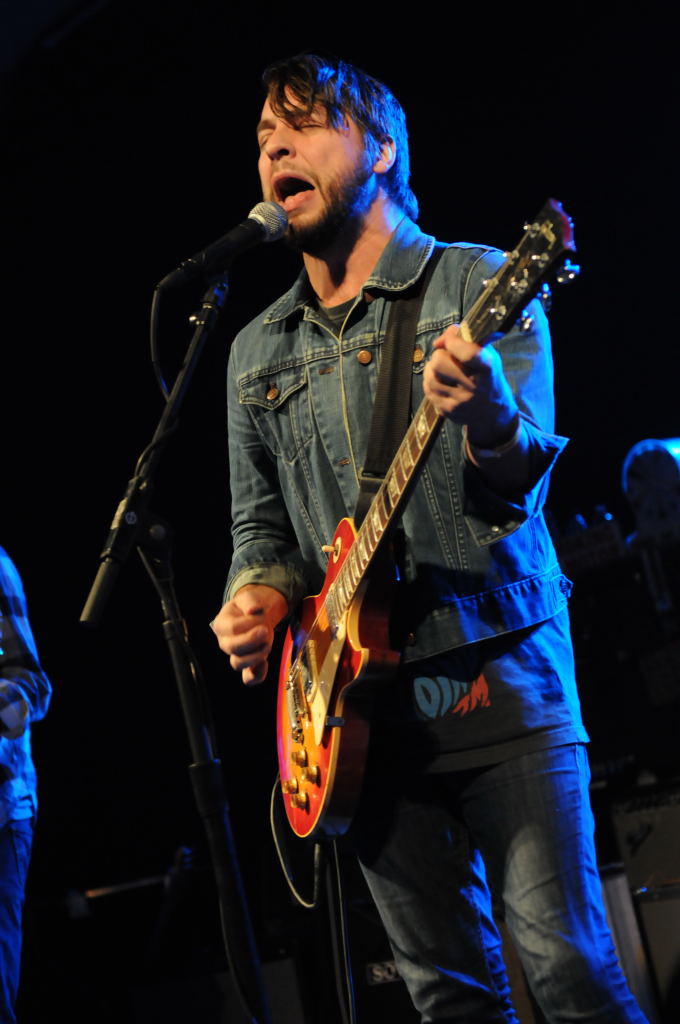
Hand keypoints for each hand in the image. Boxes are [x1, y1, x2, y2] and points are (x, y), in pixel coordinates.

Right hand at [211, 584, 287, 685]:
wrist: (258, 614)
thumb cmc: (250, 606)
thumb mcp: (250, 597)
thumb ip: (250, 601)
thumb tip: (253, 609)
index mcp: (222, 624)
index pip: (232, 628)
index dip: (249, 623)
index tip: (261, 615)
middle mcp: (225, 642)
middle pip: (232, 648)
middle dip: (251, 640)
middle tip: (266, 630)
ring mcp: (235, 655)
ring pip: (238, 663)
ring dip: (255, 656)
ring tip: (267, 644)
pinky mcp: (248, 665)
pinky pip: (248, 678)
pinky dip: (257, 676)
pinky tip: (266, 664)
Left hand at [423, 325, 517, 447]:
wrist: (492, 413)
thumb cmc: (487, 379)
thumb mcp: (487, 357)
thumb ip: (466, 342)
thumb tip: (439, 341)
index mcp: (487, 369)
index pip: (467, 353)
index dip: (453, 341)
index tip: (451, 338)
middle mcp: (474, 387)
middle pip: (440, 362)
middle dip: (440, 355)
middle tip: (446, 357)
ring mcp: (459, 401)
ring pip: (430, 375)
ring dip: (432, 368)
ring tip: (442, 369)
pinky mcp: (447, 410)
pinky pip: (428, 389)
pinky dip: (430, 381)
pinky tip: (439, 381)